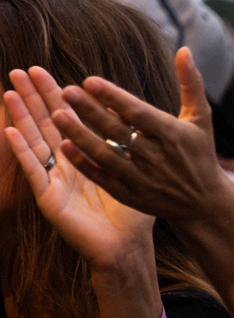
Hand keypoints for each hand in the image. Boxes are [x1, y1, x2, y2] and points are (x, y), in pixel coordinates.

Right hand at [3, 67, 152, 272]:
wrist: (127, 248)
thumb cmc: (132, 214)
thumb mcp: (133, 172)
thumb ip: (132, 146)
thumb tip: (136, 114)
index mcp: (84, 157)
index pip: (66, 119)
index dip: (54, 95)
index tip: (43, 69)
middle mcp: (65, 166)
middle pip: (46, 124)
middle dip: (33, 98)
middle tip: (20, 69)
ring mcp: (55, 181)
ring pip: (35, 142)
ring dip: (21, 117)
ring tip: (10, 92)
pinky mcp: (50, 199)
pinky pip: (35, 171)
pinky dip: (23, 152)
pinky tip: (11, 131)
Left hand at [48, 47, 233, 225]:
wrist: (204, 202)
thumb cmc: (200, 154)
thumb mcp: (201, 118)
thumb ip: (191, 84)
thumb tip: (185, 50)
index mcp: (173, 135)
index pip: (138, 113)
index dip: (113, 97)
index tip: (90, 80)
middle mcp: (156, 157)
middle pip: (117, 131)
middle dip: (90, 111)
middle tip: (65, 91)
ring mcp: (143, 178)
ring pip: (105, 154)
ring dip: (80, 135)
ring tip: (58, 115)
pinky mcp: (132, 195)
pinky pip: (103, 178)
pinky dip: (84, 164)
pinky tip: (65, 147)